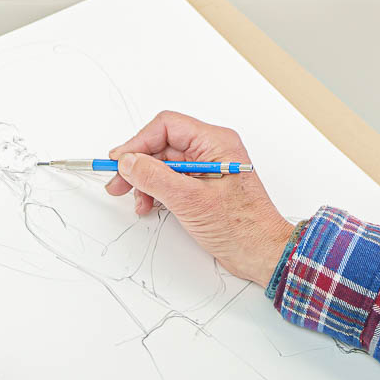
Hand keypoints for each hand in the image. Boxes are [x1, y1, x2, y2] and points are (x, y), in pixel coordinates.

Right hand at [105, 111, 294, 287]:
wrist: (261, 253)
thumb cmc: (242, 227)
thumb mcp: (190, 200)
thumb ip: (155, 177)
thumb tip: (129, 162)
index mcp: (215, 142)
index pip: (167, 126)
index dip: (139, 142)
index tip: (120, 161)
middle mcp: (212, 150)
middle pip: (163, 145)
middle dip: (138, 164)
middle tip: (117, 183)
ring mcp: (208, 168)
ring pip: (165, 163)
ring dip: (145, 181)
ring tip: (137, 201)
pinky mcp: (204, 186)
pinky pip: (172, 179)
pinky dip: (156, 190)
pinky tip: (149, 205)